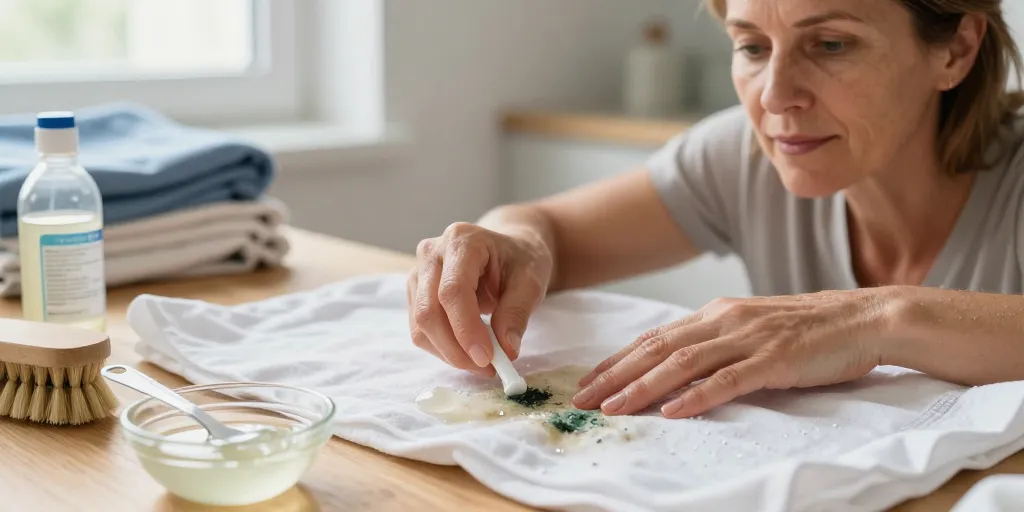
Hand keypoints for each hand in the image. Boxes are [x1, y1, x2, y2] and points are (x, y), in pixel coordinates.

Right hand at [407, 222, 552, 375]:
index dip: (466, 329)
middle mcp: (432, 253)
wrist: (508, 251)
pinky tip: (468, 350)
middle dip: (456, 349)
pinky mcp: (414, 293)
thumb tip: (506, 349)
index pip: (452, 291)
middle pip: (429, 311)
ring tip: (483, 362)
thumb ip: (517, 313)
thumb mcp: (531, 281)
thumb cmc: (520, 260)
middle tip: (487, 368)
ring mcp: (418, 272)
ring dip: (449, 353)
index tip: (487, 358)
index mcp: (462, 240)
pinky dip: (444, 349)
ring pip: (420, 326)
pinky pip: (420, 330)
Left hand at [571, 290, 887, 417]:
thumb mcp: (752, 330)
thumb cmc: (809, 329)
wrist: (865, 317)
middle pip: (658, 350)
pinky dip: (698, 396)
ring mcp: (750, 338)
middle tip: (583, 398)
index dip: (618, 360)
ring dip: (644, 387)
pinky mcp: (776, 358)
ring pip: (684, 363)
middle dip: (616, 375)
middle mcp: (726, 320)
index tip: (589, 381)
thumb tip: (678, 370)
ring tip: (614, 408)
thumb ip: (717, 345)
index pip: (655, 338)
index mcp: (717, 313)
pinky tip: (674, 411)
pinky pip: (730, 379)